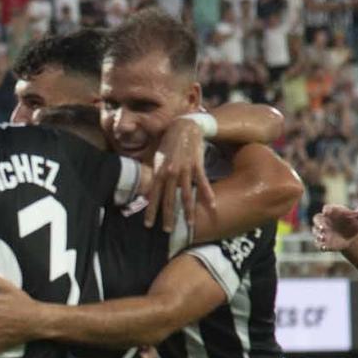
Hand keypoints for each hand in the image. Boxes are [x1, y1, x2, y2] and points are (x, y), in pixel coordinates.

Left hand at [147, 114, 215, 229]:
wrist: (183, 126)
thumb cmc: (168, 142)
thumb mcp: (156, 158)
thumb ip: (154, 176)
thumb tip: (146, 192)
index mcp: (158, 171)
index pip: (152, 196)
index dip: (150, 211)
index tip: (148, 225)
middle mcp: (170, 172)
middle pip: (168, 199)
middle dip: (168, 216)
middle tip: (168, 231)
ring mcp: (184, 169)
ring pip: (186, 194)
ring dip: (188, 211)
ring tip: (190, 224)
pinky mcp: (197, 165)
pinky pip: (202, 183)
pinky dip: (207, 194)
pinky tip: (211, 205)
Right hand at [312, 198, 357, 251]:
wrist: (351, 236)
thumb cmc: (354, 223)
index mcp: (332, 211)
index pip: (327, 208)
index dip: (327, 210)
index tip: (328, 212)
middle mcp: (324, 220)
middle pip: (317, 219)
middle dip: (318, 223)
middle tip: (322, 227)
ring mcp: (322, 231)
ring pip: (316, 232)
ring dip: (318, 235)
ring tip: (324, 238)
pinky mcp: (323, 242)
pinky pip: (319, 244)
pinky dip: (321, 246)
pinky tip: (325, 247)